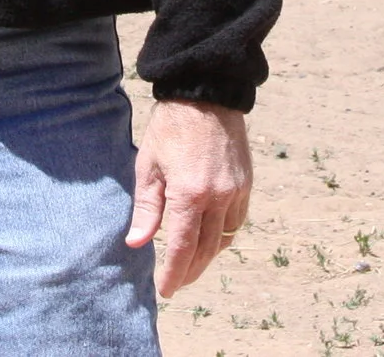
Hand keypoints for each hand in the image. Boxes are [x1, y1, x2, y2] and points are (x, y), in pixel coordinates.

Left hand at [124, 99, 251, 297]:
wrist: (207, 94)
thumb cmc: (171, 127)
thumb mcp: (149, 165)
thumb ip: (146, 208)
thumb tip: (137, 243)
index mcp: (189, 194)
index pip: (182, 249)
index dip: (174, 274)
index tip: (165, 290)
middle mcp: (217, 198)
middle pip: (205, 250)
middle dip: (189, 271)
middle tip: (176, 283)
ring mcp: (236, 192)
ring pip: (224, 239)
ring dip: (207, 256)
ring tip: (190, 264)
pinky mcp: (246, 184)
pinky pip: (236, 221)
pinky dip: (223, 236)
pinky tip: (210, 239)